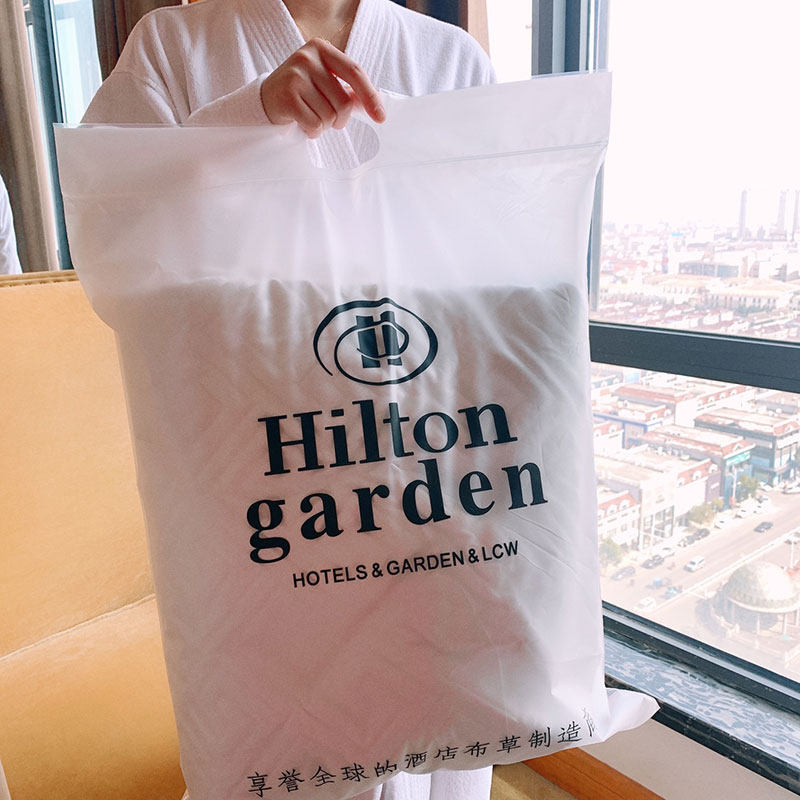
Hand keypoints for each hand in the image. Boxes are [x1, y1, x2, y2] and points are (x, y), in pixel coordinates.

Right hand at [260, 38, 385, 137]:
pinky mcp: (287, 96)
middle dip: (340, 119)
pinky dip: (313, 131)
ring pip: (330, 116)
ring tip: (311, 116)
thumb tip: (375, 106)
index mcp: (322, 48)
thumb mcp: (325, 81)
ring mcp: (296, 76)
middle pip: (344, 102)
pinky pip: (314, 124)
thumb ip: (348, 89)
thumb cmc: (302, 91)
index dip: (370, 97)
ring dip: (324, 125)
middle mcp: (308, 57)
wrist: (266, 98)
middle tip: (328, 118)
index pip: (355, 72)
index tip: (380, 117)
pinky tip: (303, 123)